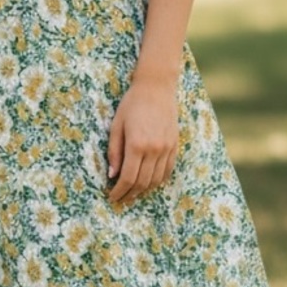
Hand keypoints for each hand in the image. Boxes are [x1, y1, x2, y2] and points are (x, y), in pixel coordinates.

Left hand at [106, 73, 178, 204]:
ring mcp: (166, 148)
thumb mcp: (116, 126)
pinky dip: (158, 181)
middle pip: (142, 182)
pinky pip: (167, 171)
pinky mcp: (174, 145)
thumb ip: (114, 152)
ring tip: (133, 193)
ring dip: (143, 190)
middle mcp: (154, 149)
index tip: (112, 196)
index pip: (127, 177)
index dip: (119, 191)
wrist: (156, 88)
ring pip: (156, 180)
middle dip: (129, 194)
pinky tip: (148, 183)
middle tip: (120, 199)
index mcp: (136, 144)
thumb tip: (112, 175)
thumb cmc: (132, 104)